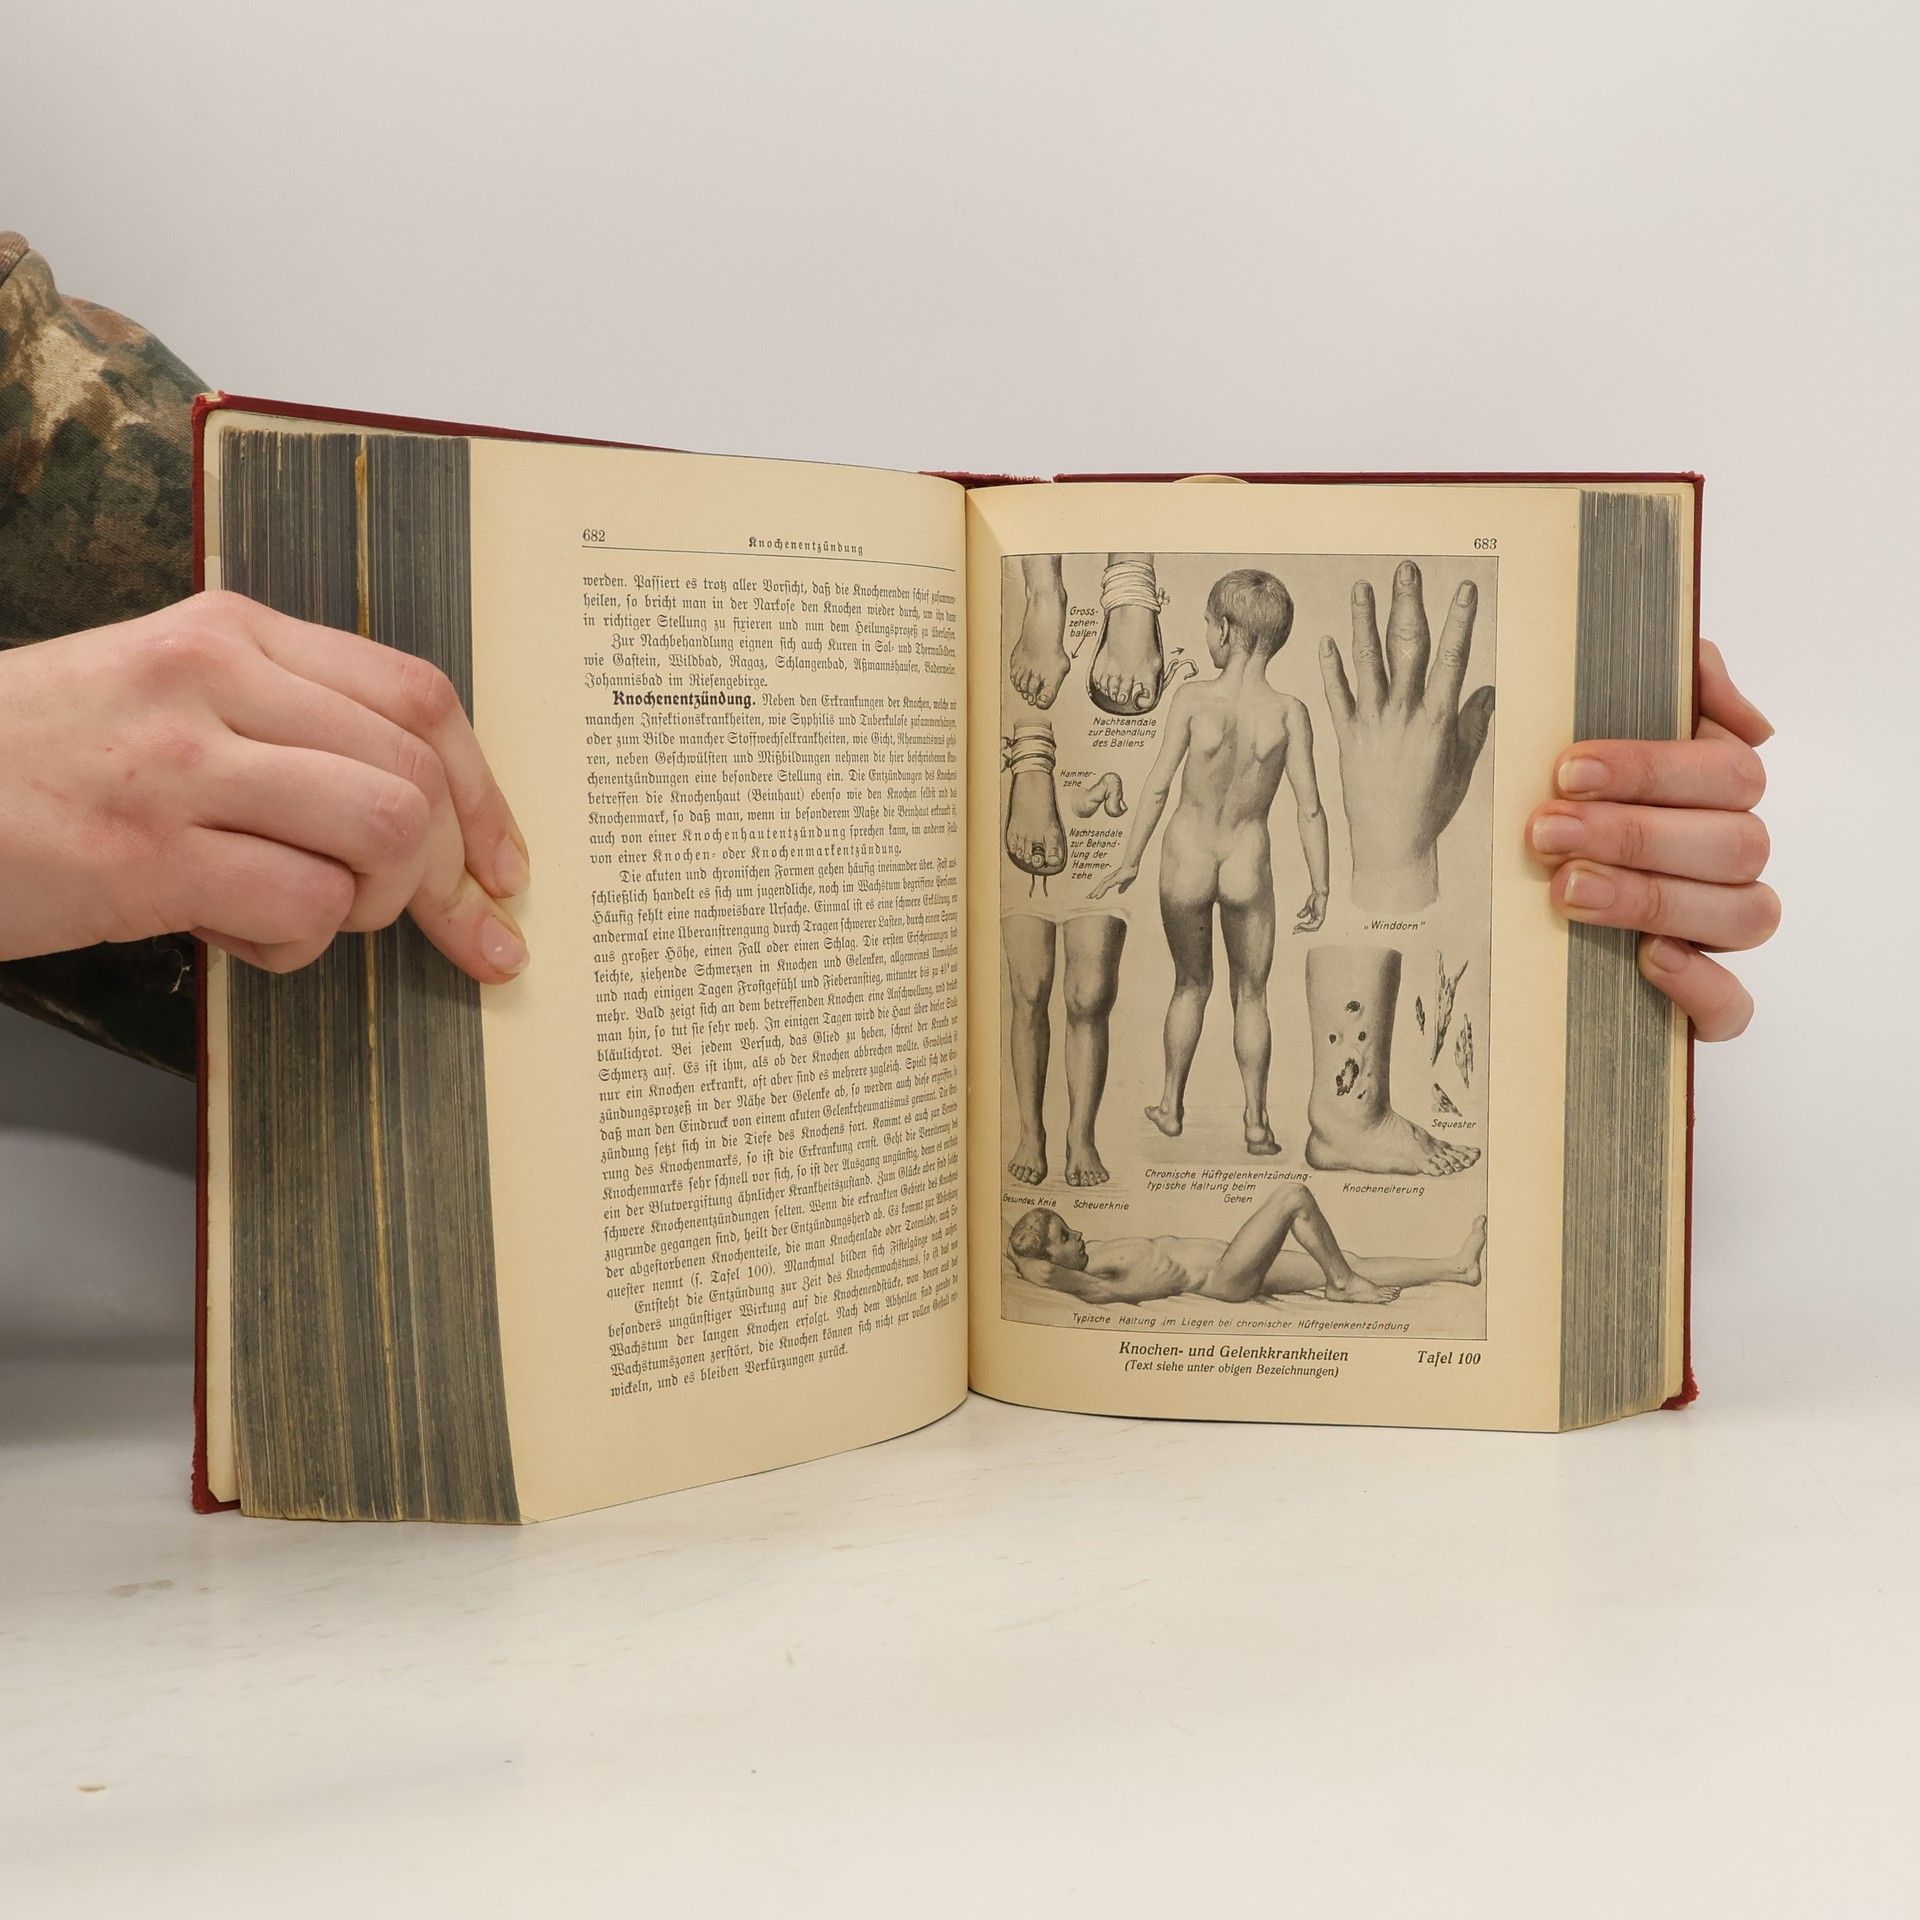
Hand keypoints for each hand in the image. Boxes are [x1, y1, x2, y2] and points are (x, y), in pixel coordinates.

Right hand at [0, 590, 529, 979]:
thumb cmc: (34, 757)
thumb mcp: (162, 694)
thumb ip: (283, 722)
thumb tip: (419, 807)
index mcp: (232, 631)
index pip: (418, 698)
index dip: (485, 792)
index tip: (503, 862)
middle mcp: (216, 679)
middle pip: (417, 775)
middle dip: (448, 872)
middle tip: (441, 924)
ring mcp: (180, 765)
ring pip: (382, 836)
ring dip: (372, 904)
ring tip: (305, 912)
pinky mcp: (145, 856)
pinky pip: (303, 906)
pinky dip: (296, 943)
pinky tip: (235, 932)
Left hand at [1089, 862, 1136, 899]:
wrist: (1131, 865)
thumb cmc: (1130, 871)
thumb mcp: (1126, 882)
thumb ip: (1123, 887)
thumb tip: (1119, 892)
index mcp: (1112, 879)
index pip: (1103, 885)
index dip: (1099, 890)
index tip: (1094, 895)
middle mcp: (1110, 878)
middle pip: (1100, 885)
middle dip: (1094, 891)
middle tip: (1088, 897)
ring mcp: (1111, 879)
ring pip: (1101, 886)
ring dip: (1095, 892)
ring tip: (1090, 897)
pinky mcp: (1113, 880)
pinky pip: (1105, 887)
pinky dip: (1100, 892)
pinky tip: (1097, 896)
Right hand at [1293, 889, 1326, 933]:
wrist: (1319, 893)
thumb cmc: (1315, 898)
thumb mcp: (1307, 907)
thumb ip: (1304, 912)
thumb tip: (1298, 916)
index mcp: (1316, 917)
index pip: (1309, 925)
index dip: (1302, 928)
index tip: (1294, 929)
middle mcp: (1319, 919)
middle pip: (1311, 928)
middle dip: (1302, 930)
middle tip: (1294, 932)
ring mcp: (1320, 918)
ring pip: (1312, 928)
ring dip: (1304, 929)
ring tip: (1297, 928)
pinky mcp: (1321, 917)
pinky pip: (1314, 925)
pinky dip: (1307, 926)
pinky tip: (1301, 925)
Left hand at [1319, 561, 1494, 913]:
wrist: (1391, 844)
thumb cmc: (1431, 807)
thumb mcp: (1461, 764)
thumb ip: (1472, 723)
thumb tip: (1485, 690)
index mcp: (1439, 720)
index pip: (1453, 659)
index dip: (1460, 621)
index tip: (1466, 588)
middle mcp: (1404, 715)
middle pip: (1407, 648)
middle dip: (1409, 605)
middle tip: (1407, 571)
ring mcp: (1371, 724)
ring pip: (1367, 663)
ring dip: (1364, 622)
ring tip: (1362, 588)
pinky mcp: (1345, 737)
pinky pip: (1336, 696)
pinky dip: (1331, 668)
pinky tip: (1327, 640)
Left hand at [1526, 640, 1774, 1040]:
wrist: (1517, 916)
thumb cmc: (1568, 806)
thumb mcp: (1590, 733)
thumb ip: (1656, 681)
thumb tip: (1698, 664)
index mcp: (1716, 794)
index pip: (1725, 772)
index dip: (1652, 769)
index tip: (1567, 770)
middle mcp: (1729, 860)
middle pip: (1734, 842)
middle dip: (1635, 833)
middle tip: (1546, 832)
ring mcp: (1720, 933)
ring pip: (1742, 915)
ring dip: (1652, 898)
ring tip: (1566, 890)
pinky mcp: (1704, 1002)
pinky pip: (1734, 1005)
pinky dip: (1701, 986)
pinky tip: (1649, 961)